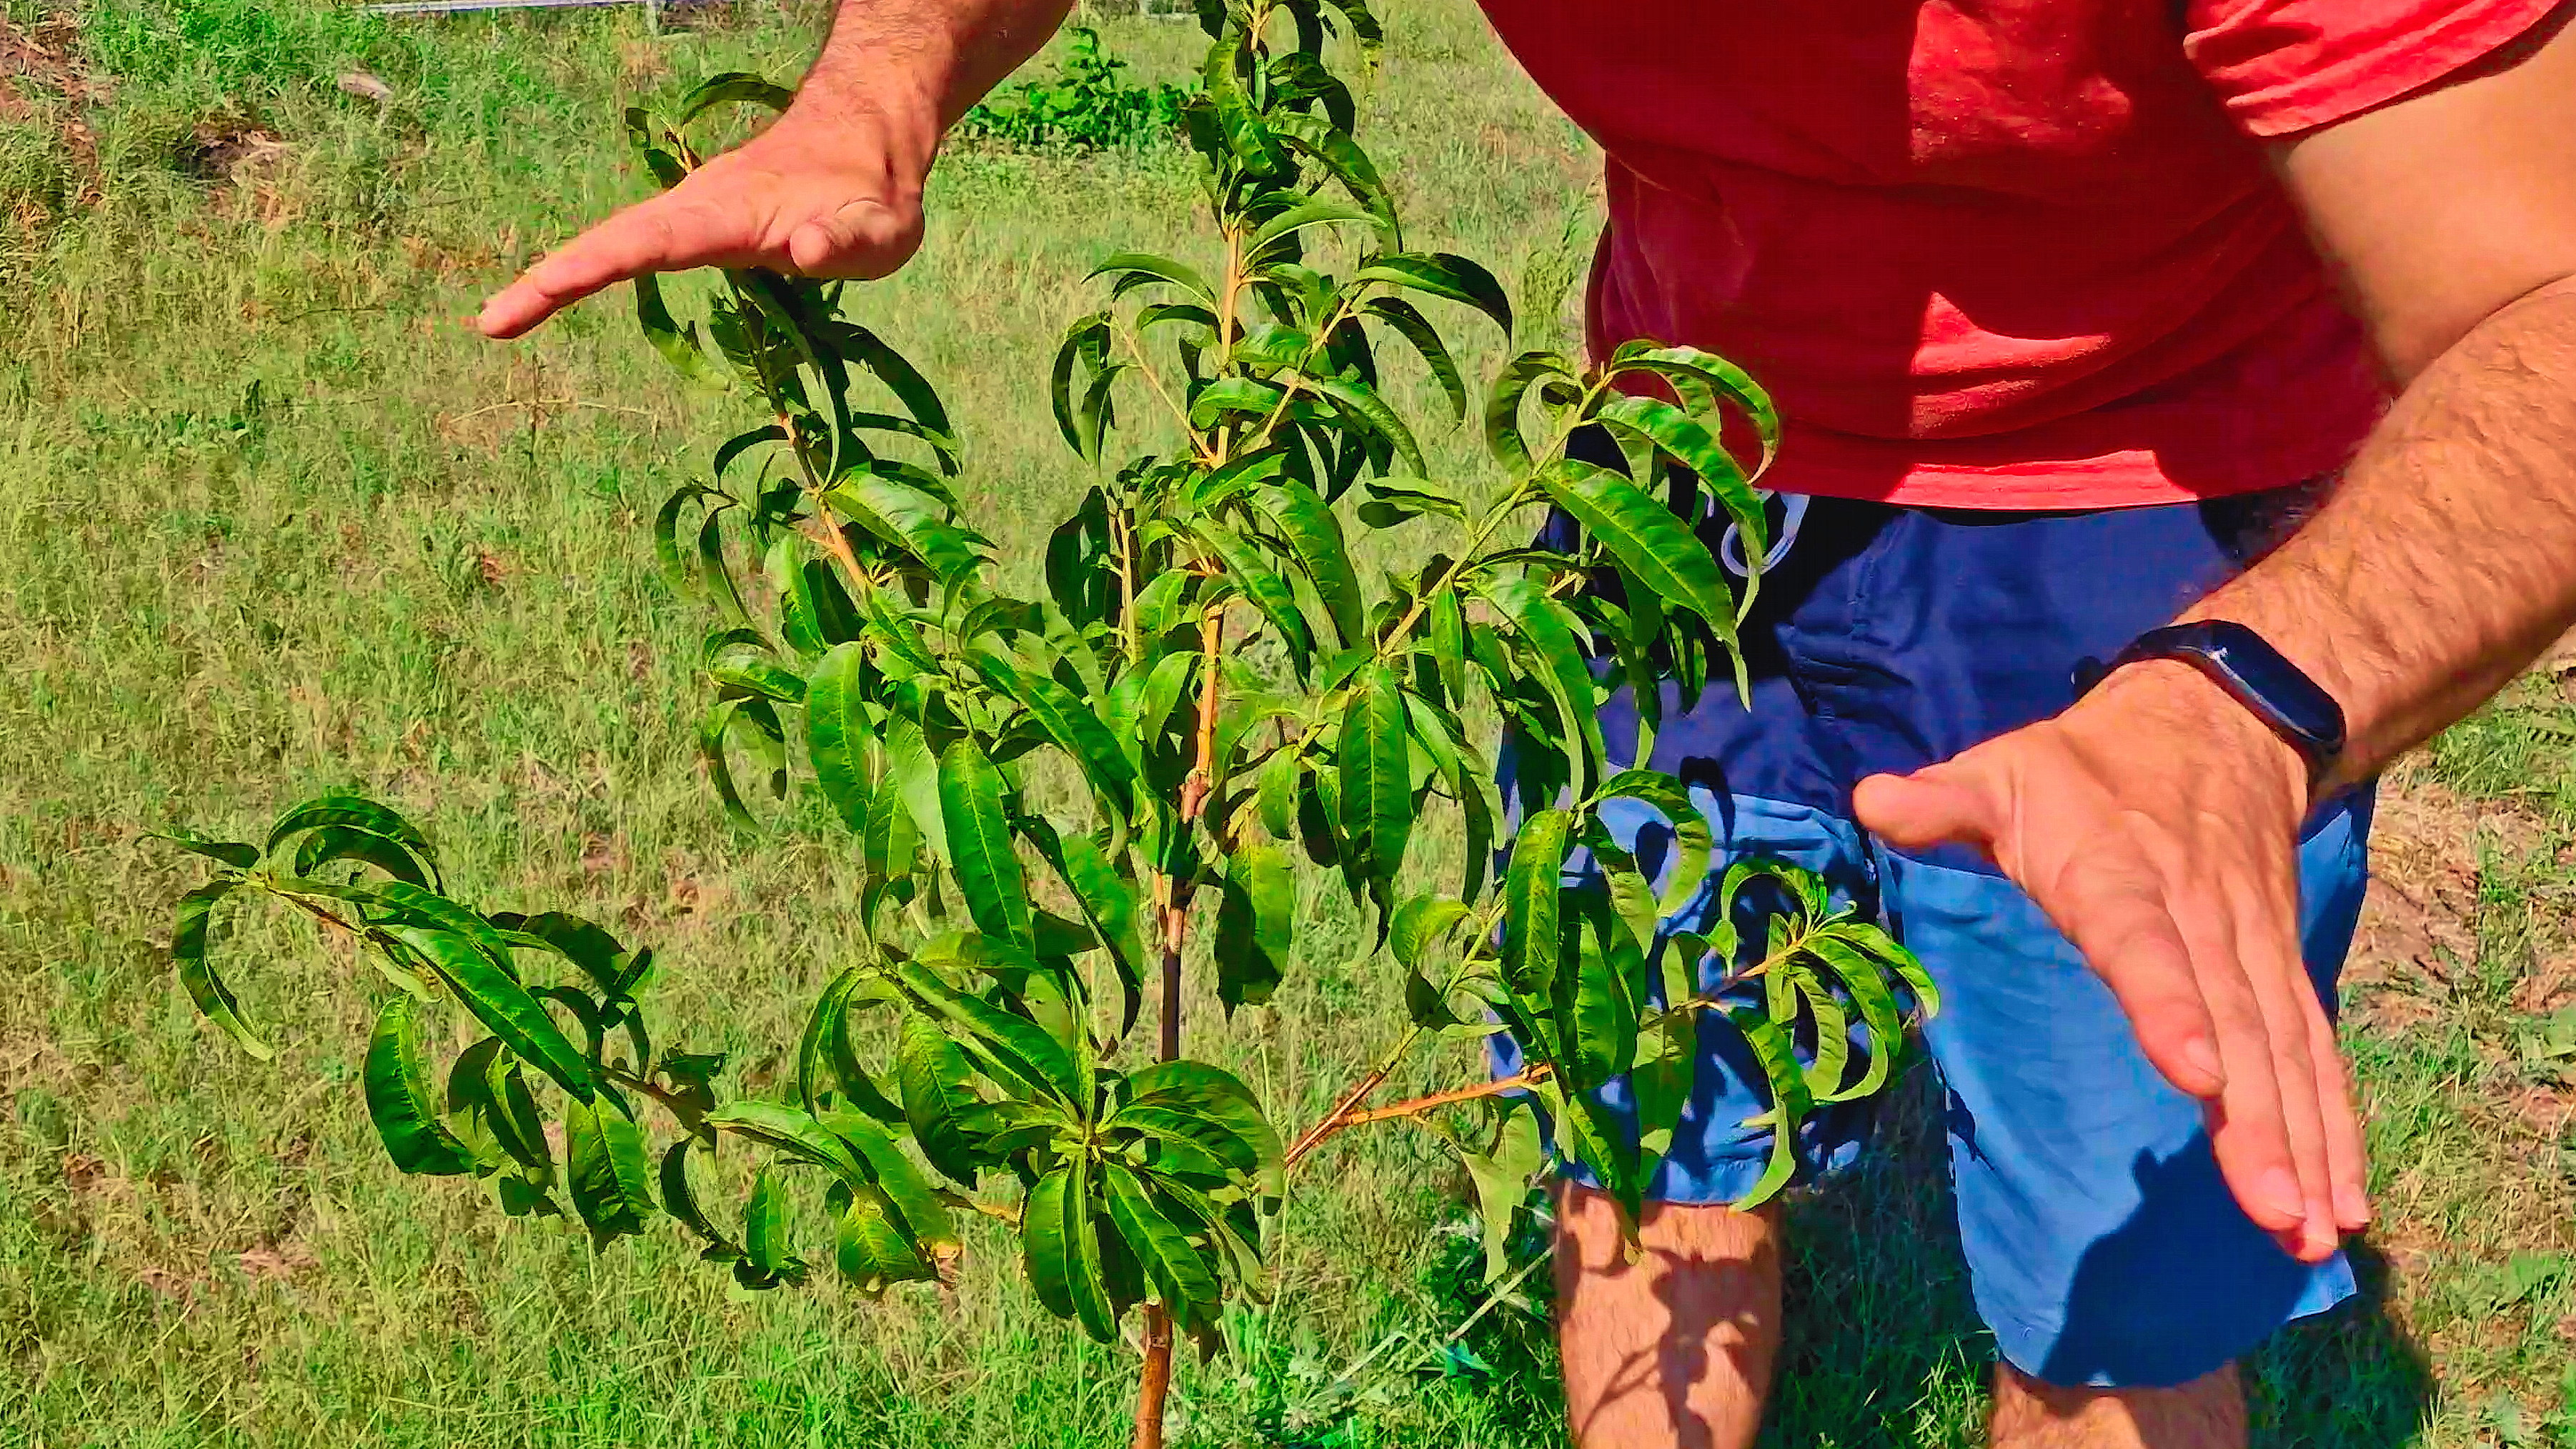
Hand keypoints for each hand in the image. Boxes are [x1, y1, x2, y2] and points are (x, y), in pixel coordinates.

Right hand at [475, 97, 934, 339]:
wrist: (866, 141)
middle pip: (610, 244)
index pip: (648, 244)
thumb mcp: (879, 226)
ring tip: (502, 318)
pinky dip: (590, 272)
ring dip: (558, 276)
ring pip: (616, 244)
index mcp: (729, 215)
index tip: (538, 293)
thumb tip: (807, 251)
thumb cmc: (874, 193)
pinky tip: (553, 295)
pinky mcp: (699, 230)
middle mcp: (696, 212)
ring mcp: (693, 220)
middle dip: (549, 280)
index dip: (592, 268)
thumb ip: (847, 238)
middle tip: (491, 322)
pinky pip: (635, 252)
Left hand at [1851, 660, 2368, 1262]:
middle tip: (2272, 1209)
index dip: (2169, 1007)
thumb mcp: (2004, 770)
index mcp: (2119, 877)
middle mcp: (2201, 921)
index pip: (2143, 946)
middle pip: (2234, 1027)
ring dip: (2302, 1141)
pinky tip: (2341, 1203)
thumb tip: (1872, 800)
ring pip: (2283, 1053)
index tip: (2196, 1074)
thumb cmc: (2083, 769)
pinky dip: (2332, 1125)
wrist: (2216, 723)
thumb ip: (1944, 801)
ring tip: (2309, 1229)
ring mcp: (2252, 951)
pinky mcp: (2280, 971)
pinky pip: (2312, 1053)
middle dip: (2256, 1122)